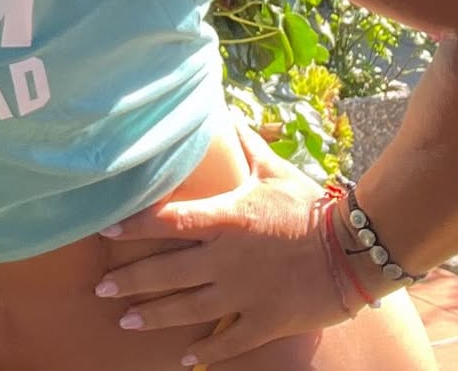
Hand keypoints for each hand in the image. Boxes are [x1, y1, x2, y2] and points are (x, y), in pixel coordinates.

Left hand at [93, 117, 355, 364]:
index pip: (171, 221)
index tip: (107, 231)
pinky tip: (183, 359)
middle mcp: (228, 260)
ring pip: (188, 310)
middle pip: (168, 272)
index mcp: (229, 219)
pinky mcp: (265, 322)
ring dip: (154, 315)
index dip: (136, 225)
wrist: (354, 252)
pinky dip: (205, 353)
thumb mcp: (274, 171)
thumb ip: (244, 146)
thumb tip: (222, 112)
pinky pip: (228, 342)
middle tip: (102, 287)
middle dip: (131, 280)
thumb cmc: (311, 206)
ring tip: (125, 319)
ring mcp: (245, 295)